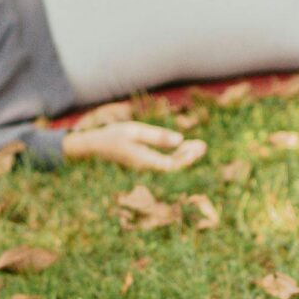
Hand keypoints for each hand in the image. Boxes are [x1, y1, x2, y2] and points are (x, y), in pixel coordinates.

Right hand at [63, 119, 207, 171]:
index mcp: (144, 161)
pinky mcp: (144, 163)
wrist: (94, 145)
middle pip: (174, 167)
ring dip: (184, 155)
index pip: (172, 165)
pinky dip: (175, 154)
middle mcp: (146, 167)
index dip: (187, 158)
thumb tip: (179, 140)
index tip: (198, 147)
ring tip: (198, 145)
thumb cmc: (112, 135)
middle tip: (204, 145)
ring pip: (170, 165)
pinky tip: (182, 145)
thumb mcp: (135, 130)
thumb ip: (157, 136)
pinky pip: (164, 162)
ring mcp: (145, 166)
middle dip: (189, 157)